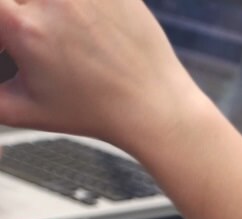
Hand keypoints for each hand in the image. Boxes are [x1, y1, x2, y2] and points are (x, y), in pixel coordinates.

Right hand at [0, 0, 206, 150]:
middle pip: (14, 0)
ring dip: (37, 9)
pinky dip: (73, 5)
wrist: (154, 107)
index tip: (5, 29)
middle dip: (14, 11)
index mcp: (21, 27)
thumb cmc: (92, 112)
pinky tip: (75, 18)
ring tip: (48, 24)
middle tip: (21, 24)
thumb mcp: (22, 109)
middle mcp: (52, 0)